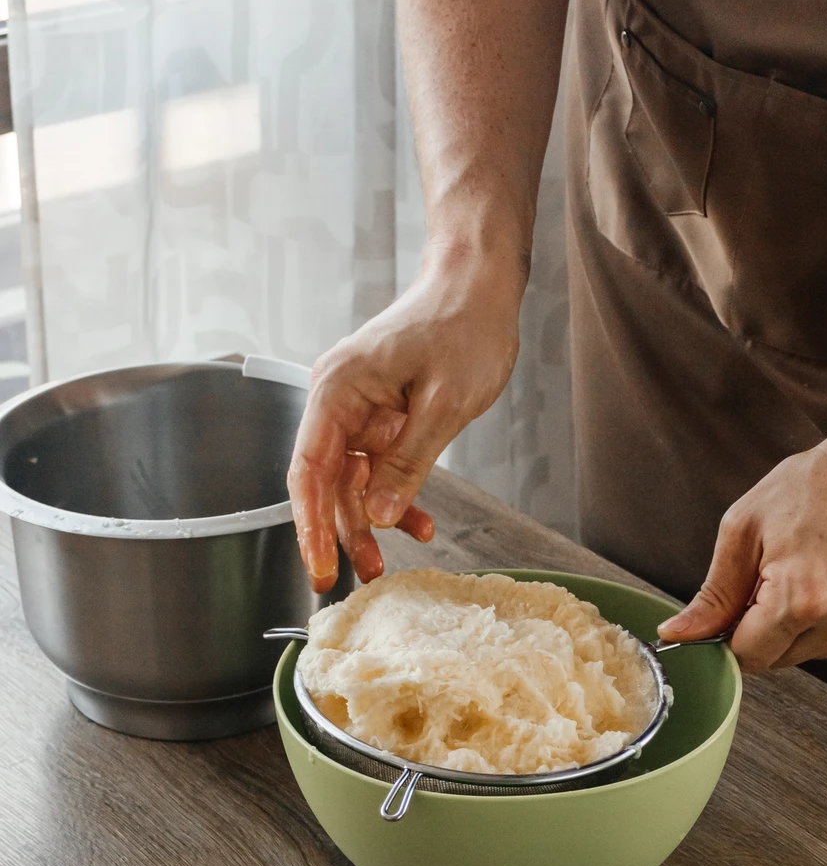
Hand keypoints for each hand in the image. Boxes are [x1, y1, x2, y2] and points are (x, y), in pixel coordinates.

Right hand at [288, 244, 522, 590]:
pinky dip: (396, 495)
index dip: (310, 522)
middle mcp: (338, 401)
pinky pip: (379, 466)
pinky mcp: (383, 417)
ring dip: (371, 521)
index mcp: (338, 390)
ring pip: (353, 480)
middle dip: (342, 531)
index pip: (308, 468)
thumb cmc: (463, 327)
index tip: (318, 564)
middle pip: (327, 481)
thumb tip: (376, 515)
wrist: (479, 288)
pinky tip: (419, 523)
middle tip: (359, 577)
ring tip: (389, 563)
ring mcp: (359, 410)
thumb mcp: (443, 404)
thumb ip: (408, 462)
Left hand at [656, 433, 826, 671]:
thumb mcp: (747, 527)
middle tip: (781, 570)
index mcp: (799, 601)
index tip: (740, 598)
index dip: (733, 631)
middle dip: (766, 626)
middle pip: (779, 659)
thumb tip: (676, 636)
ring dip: (803, 623)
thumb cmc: (819, 484)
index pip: (746, 657)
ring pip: (813, 651)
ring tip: (819, 566)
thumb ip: (713, 593)